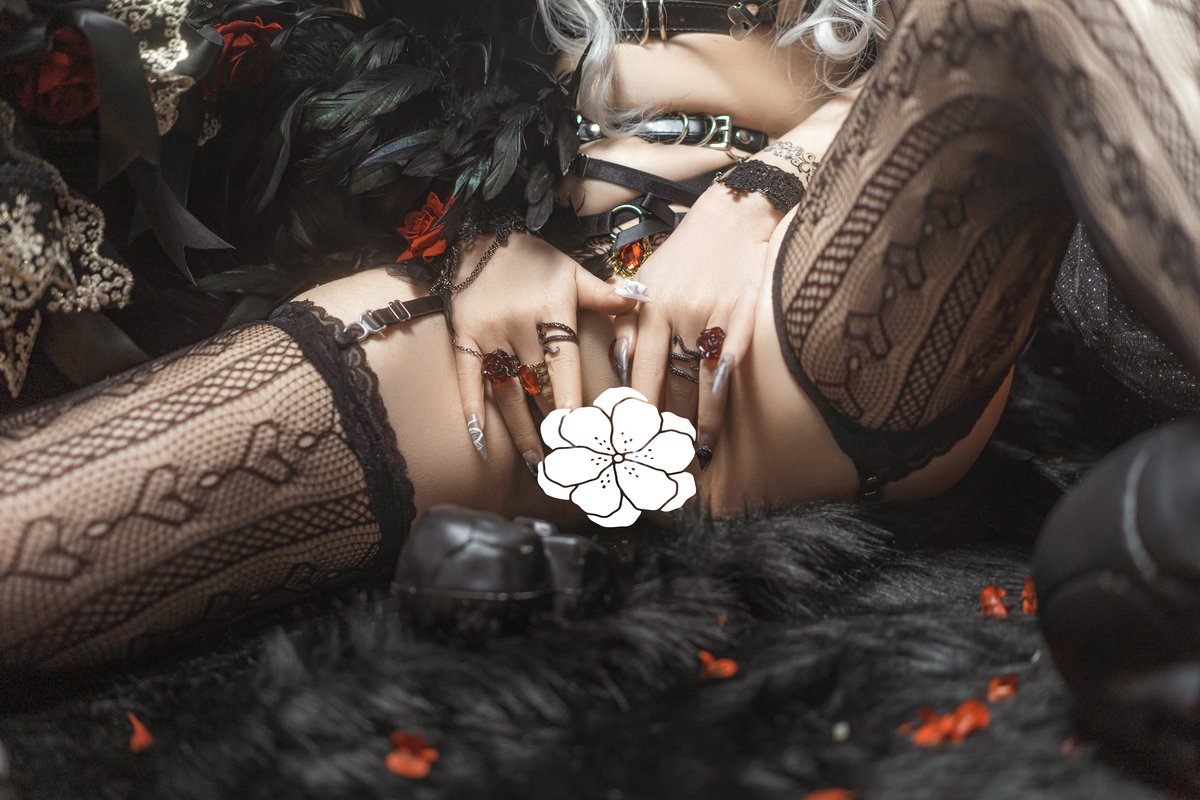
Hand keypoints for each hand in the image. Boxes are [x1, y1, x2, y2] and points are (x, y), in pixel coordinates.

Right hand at [449, 231, 635, 472]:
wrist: (480, 238)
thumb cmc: (536, 261)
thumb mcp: (573, 272)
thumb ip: (607, 294)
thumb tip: (644, 299)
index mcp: (551, 308)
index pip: (564, 361)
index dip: (570, 396)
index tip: (580, 431)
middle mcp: (518, 323)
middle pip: (537, 384)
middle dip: (553, 424)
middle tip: (570, 460)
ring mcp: (488, 333)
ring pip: (507, 391)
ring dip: (521, 430)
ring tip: (537, 464)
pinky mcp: (462, 338)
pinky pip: (468, 379)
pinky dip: (472, 410)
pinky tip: (480, 441)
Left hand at [615, 186, 775, 470]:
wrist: (735, 215)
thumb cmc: (687, 254)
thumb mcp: (647, 281)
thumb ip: (627, 321)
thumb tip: (613, 366)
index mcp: (641, 306)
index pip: (624, 367)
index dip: (617, 407)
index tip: (608, 441)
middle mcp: (668, 313)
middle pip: (653, 383)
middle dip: (645, 428)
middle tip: (639, 464)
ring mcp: (704, 318)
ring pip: (689, 385)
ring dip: (684, 427)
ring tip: (680, 459)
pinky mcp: (738, 320)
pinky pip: (722, 374)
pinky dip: (715, 407)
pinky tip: (709, 433)